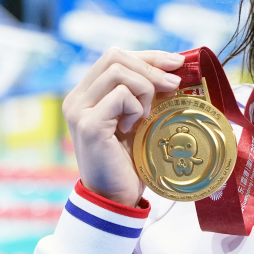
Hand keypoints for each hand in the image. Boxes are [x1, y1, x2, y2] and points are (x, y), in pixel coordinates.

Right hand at [63, 47, 184, 206]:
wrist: (116, 197)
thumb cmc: (130, 161)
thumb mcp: (139, 119)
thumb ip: (146, 94)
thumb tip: (174, 68)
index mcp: (86, 94)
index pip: (115, 56)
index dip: (148, 56)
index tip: (176, 63)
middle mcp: (76, 98)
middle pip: (115, 56)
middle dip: (151, 67)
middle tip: (174, 86)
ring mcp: (79, 110)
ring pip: (119, 72)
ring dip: (145, 90)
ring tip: (147, 116)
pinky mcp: (89, 125)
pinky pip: (121, 96)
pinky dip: (137, 108)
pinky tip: (134, 129)